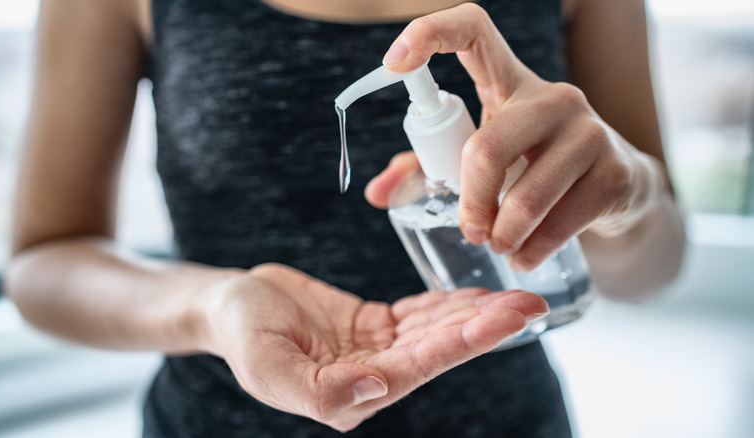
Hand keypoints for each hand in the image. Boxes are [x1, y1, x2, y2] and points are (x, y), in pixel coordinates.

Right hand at [204, 263, 547, 431]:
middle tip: (532, 304)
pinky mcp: (375, 326)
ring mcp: (376, 349)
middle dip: (486, 326)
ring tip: (519, 295)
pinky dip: (449, 303)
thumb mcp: (266, 365)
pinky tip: (478, 294)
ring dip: (476, 313)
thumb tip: (378, 388)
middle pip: (440, 348)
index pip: (422, 366)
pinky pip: (419, 314)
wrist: (229, 305)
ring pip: (436, 330)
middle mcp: (373, 375)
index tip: (509, 320)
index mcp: (352, 392)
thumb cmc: (241, 333)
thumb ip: (319, 391)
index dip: (466, 342)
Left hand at [365, 3, 664, 271]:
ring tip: (497, 245)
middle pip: (488, 148)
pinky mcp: (615, 173)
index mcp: (511, 84)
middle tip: (470, 230)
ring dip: (502, 234)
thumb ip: (428, 165)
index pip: (474, 31)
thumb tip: (376, 193)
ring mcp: (590, 132)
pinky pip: (560, 223)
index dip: (431, 33)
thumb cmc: (533, 165)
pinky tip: (524, 256)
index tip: (394, 63)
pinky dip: (532, 250)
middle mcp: (554, 98)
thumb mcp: (484, 157)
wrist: (618, 186)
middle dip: (470, 202)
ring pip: (525, 196)